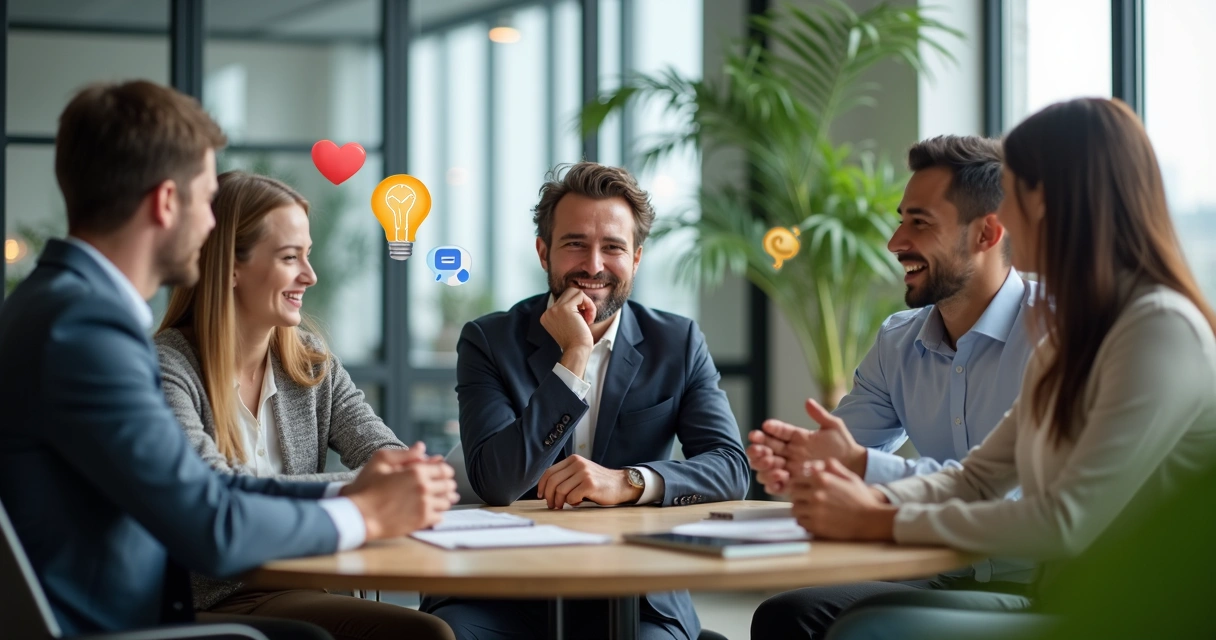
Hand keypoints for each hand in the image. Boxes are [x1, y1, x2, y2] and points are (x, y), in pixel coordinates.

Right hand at [342, 445, 459, 540]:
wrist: (360, 515)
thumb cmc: (366, 487)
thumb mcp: (380, 461)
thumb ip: (404, 453)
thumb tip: (421, 447)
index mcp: (417, 472)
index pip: (444, 470)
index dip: (445, 471)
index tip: (441, 473)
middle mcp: (424, 488)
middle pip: (449, 486)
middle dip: (447, 485)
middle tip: (444, 486)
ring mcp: (424, 506)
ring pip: (447, 502)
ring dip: (445, 499)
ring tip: (440, 499)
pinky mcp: (421, 521)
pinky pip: (440, 517)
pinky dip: (438, 513)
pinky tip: (432, 511)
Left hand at [537, 455, 642, 508]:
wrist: (621, 484)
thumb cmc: (599, 483)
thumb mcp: (581, 474)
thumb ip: (566, 478)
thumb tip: (546, 492)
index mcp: (573, 460)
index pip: (549, 472)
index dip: (542, 485)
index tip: (541, 496)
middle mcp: (578, 464)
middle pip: (553, 481)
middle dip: (549, 496)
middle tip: (552, 505)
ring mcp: (584, 473)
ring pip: (561, 490)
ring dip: (560, 502)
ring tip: (564, 506)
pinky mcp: (590, 484)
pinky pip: (572, 497)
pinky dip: (572, 503)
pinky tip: (579, 502)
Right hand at [540, 287, 596, 375]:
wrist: (577, 351)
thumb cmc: (576, 341)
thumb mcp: (568, 325)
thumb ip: (567, 312)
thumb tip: (578, 296)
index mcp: (547, 316)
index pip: (563, 300)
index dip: (576, 308)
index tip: (582, 321)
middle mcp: (548, 312)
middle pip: (568, 293)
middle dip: (581, 303)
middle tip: (587, 317)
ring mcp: (555, 309)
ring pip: (574, 291)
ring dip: (586, 303)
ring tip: (589, 317)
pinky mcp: (565, 308)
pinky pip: (581, 295)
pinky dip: (589, 304)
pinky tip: (590, 318)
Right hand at [749, 399, 867, 489]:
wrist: (854, 466)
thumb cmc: (844, 445)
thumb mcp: (833, 427)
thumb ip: (820, 415)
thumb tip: (808, 401)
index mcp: (796, 437)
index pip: (778, 431)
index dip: (770, 429)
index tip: (765, 426)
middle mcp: (789, 451)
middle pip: (766, 449)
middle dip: (758, 448)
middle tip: (758, 448)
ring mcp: (790, 467)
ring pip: (766, 467)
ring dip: (763, 464)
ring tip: (771, 463)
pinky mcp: (793, 482)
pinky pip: (776, 484)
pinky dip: (772, 482)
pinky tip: (778, 478)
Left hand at [789, 459, 895, 540]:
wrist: (870, 520)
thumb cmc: (861, 498)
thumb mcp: (850, 477)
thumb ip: (833, 467)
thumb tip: (820, 462)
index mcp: (822, 479)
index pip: (797, 478)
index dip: (799, 483)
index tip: (803, 488)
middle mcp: (816, 493)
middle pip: (793, 493)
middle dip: (798, 495)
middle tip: (806, 500)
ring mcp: (815, 510)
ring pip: (795, 508)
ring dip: (800, 509)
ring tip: (809, 510)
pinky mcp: (817, 525)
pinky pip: (800, 522)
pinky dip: (804, 521)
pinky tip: (813, 520)